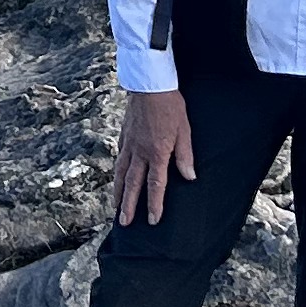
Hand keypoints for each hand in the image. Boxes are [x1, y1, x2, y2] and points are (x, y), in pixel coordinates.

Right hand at [111, 88, 194, 226]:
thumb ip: (185, 155)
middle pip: (132, 184)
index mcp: (156, 153)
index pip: (155, 185)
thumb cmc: (170, 105)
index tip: (153, 220)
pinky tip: (117, 177)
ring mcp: (129, 144)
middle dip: (128, 205)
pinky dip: (117, 171)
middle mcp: (139, 152)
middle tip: (124, 222)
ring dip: (118, 192)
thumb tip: (189, 177)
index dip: (154, 204)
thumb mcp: (184, 130)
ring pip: (121, 173)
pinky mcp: (124, 135)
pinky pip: (119, 158)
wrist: (149, 84)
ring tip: (116, 206)